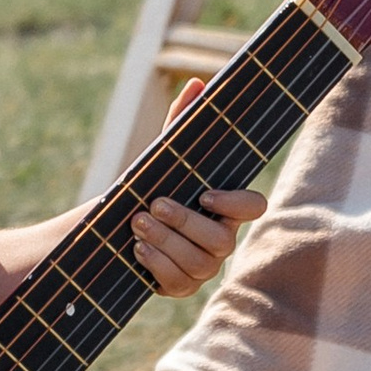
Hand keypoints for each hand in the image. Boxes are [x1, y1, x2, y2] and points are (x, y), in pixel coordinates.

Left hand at [132, 84, 264, 296]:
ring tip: (137, 222)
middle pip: (220, 239)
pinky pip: (177, 282)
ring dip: (165, 241)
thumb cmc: (149, 186)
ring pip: (198, 263)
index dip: (236, 203)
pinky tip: (137, 248)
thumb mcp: (162, 156)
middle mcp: (221, 240)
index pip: (254, 206)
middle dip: (185, 222)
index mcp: (225, 206)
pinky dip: (156, 264)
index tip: (205, 193)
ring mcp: (203, 268)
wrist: (116, 225)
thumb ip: (180, 123)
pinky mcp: (180, 288)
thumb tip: (198, 82)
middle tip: (153, 205)